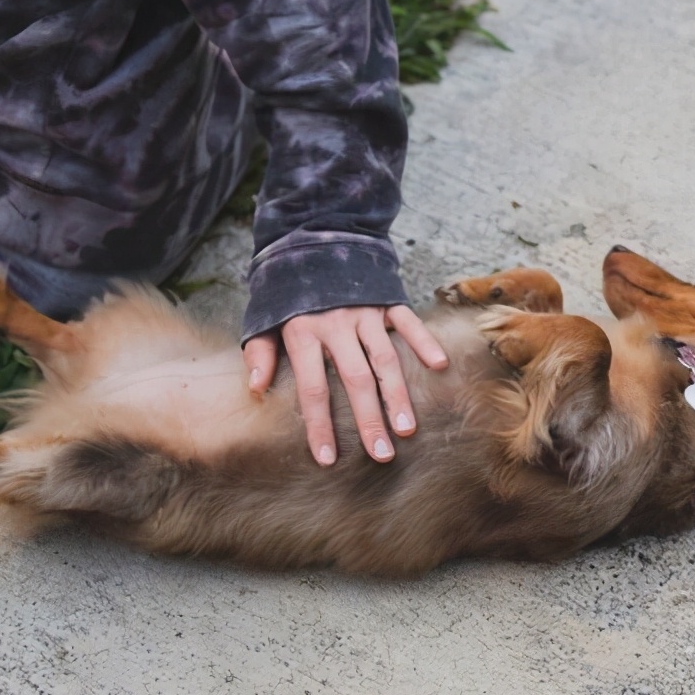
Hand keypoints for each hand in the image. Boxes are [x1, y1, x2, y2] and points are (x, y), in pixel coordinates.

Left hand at [243, 306, 448, 464]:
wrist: (314, 236)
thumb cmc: (288, 289)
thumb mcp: (264, 316)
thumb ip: (260, 351)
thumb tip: (255, 389)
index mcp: (303, 332)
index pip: (312, 388)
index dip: (319, 425)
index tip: (327, 458)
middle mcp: (336, 325)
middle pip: (355, 380)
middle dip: (368, 420)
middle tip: (381, 455)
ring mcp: (365, 312)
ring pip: (385, 359)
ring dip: (397, 395)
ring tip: (407, 429)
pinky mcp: (387, 299)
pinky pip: (408, 323)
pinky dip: (424, 343)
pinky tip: (438, 366)